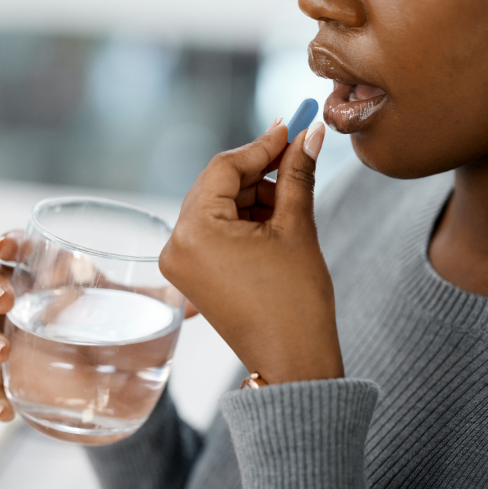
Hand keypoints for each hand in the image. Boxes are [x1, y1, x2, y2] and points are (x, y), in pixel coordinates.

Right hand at [0, 231, 199, 421]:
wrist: (123, 365)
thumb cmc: (126, 319)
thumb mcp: (144, 307)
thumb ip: (169, 300)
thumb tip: (199, 304)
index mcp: (57, 269)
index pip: (25, 246)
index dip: (11, 242)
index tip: (5, 245)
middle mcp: (31, 296)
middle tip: (7, 302)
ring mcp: (19, 332)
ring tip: (1, 355)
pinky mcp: (19, 368)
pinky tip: (4, 411)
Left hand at [158, 121, 343, 384]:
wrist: (293, 361)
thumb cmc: (295, 302)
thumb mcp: (297, 228)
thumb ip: (297, 173)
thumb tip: (310, 134)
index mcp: (195, 230)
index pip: (224, 167)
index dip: (262, 144)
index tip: (293, 127)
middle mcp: (177, 243)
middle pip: (218, 184)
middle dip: (260, 171)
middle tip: (299, 156)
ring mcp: (181, 260)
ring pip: (218, 205)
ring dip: (255, 195)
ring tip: (293, 203)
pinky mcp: (192, 273)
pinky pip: (215, 229)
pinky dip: (244, 219)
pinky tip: (275, 221)